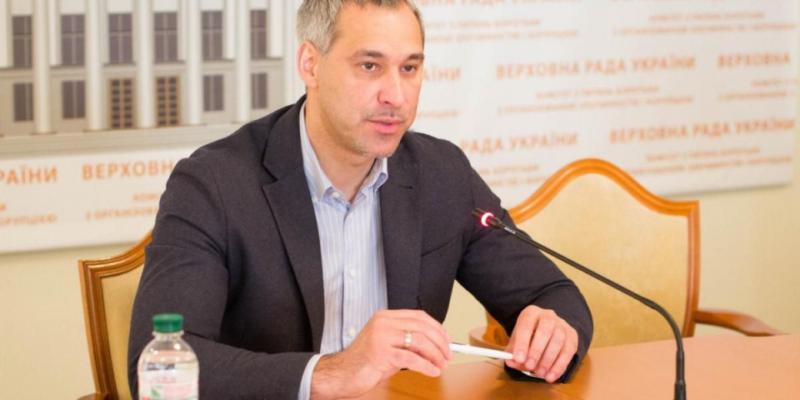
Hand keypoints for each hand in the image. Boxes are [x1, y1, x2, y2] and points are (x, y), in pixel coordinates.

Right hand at [310, 309, 451, 398]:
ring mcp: (381, 337)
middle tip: (448, 355)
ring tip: (441, 365)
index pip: (419, 316)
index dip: (437, 328)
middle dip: (440, 342)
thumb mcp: (389, 346)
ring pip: (420, 341)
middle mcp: (383, 323)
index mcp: (385, 317)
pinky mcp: (381, 353)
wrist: (342, 374)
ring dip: (436, 355)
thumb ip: (408, 342)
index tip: (447, 340)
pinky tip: (432, 371)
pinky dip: (427, 366)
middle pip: (422, 327)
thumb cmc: (364, 362)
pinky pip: (412, 359)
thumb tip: (434, 346)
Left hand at [504, 305, 577, 382]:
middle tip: (529, 366)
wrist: (548, 330)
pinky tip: (551, 375)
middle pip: (545, 331)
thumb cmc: (529, 336)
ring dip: (548, 360)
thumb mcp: (517, 341)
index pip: (526, 325)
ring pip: (558, 340)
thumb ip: (513, 352)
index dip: (522, 343)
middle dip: (536, 351)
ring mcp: (562, 325)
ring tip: (539, 373)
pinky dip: (559, 366)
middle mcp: (548, 316)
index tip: (518, 359)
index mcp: (531, 313)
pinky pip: (568, 352)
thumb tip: (511, 362)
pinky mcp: (572, 336)